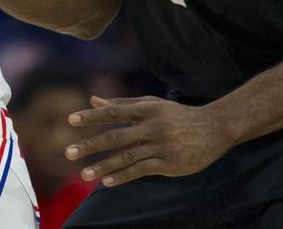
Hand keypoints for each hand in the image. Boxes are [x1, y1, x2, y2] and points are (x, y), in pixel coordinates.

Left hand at [64, 95, 234, 186]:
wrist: (214, 128)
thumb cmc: (177, 115)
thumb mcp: (152, 104)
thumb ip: (122, 103)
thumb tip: (93, 100)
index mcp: (147, 109)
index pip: (114, 112)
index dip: (92, 116)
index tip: (71, 120)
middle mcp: (152, 126)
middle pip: (116, 136)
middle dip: (91, 145)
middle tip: (69, 153)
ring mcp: (161, 146)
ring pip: (127, 157)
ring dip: (103, 166)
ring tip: (83, 175)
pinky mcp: (169, 164)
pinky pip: (141, 171)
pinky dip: (123, 176)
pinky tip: (106, 182)